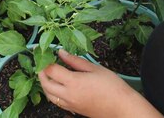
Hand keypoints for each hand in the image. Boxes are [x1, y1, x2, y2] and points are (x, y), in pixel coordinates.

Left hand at [38, 49, 163, 117]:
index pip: (50, 70)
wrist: (122, 108)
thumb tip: (61, 53)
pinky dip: (52, 94)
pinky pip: (57, 102)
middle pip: (45, 84)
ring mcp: (70, 104)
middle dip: (41, 73)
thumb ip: (75, 60)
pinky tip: (58, 86)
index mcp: (73, 82)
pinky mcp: (74, 110)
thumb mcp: (95, 69)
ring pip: (49, 95)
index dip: (45, 60)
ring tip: (48, 74)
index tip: (44, 53)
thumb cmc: (112, 87)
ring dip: (45, 84)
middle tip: (43, 63)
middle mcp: (68, 95)